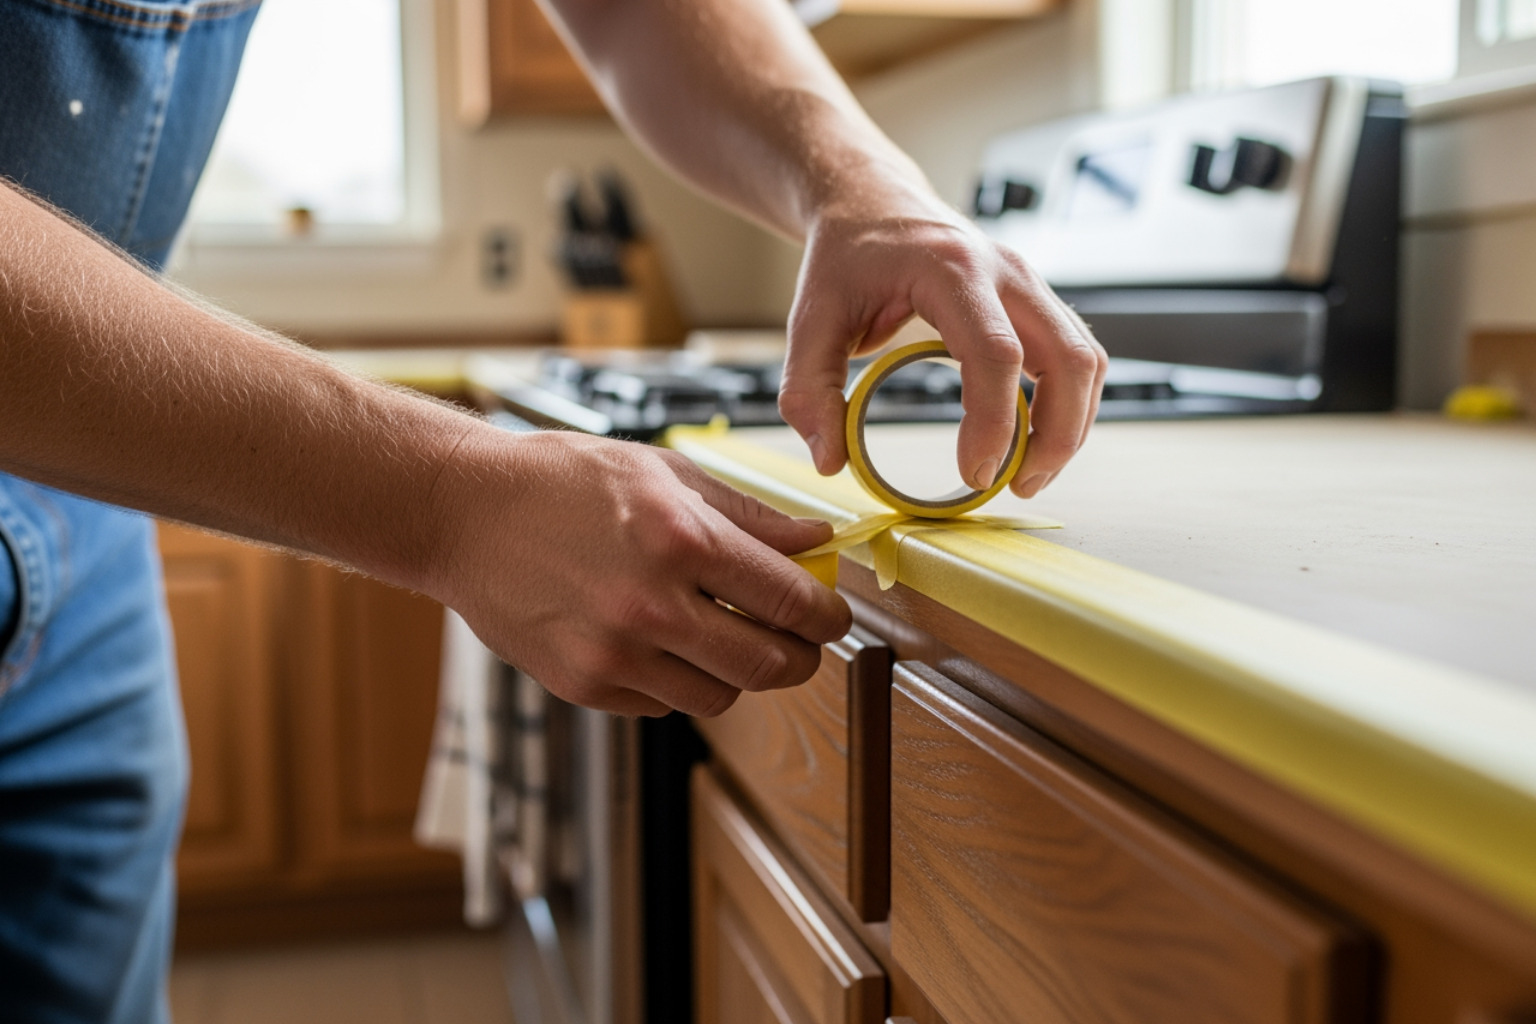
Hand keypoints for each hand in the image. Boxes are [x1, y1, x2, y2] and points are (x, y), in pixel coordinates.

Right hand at [427, 429, 851, 717]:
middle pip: (770, 665)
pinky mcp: (584, 685)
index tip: (833, 613)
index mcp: (681, 540)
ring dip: (737, 671)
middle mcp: (652, 605)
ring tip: (720, 633)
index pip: (791, 600)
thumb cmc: (561, 481)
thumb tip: (814, 543)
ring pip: (721, 696)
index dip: (828, 614)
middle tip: (799, 640)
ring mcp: (615, 653)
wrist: (462, 513)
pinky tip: (659, 640)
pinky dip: (679, 680)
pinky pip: (665, 704)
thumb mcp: (664, 473)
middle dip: (801, 656)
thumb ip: (748, 516)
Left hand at [779, 177, 1106, 498]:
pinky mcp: (1037, 300)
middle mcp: (1005, 271)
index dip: (994, 423)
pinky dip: (1069, 405)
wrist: (873, 203)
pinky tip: (1033, 440)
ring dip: (1070, 425)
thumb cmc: (846, 257)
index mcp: (950, 269)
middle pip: (1068, 357)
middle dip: (1056, 435)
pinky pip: (1075, 356)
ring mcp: (1030, 283)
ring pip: (1085, 359)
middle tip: (1017, 486)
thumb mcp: (808, 320)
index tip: (974, 475)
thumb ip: (809, 392)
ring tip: (1027, 475)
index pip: (995, 353)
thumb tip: (830, 460)